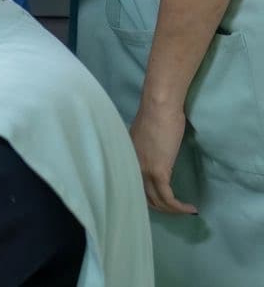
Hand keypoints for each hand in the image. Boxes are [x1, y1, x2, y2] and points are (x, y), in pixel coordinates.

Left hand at [130, 100, 197, 214]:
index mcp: (128, 157)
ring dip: (172, 210)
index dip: (148, 197)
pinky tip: (190, 208)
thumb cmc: (157, 115)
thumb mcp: (147, 136)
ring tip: (186, 211)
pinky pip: (168, 197)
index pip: (134, 185)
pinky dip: (179, 206)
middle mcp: (132, 166)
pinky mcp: (158, 171)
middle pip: (144, 196)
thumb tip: (156, 155)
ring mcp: (143, 169)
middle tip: (176, 209)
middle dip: (161, 207)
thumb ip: (147, 148)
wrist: (160, 107)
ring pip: (156, 200)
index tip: (163, 202)